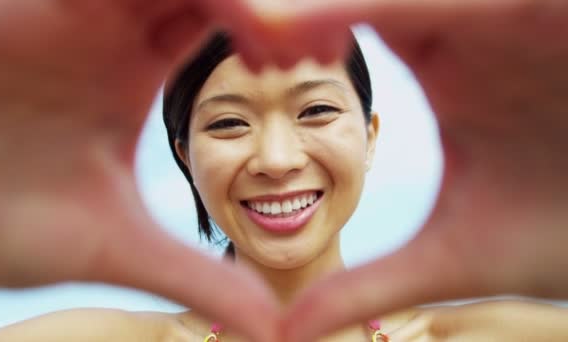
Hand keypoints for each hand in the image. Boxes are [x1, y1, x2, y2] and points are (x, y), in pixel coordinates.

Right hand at [0, 1, 279, 340]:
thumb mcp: (110, 246)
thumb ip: (193, 276)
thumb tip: (272, 327)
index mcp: (134, 65)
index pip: (223, 17)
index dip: (273, 30)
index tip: (307, 65)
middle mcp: (107, 24)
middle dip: (257, 5)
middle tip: (299, 45)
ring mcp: (67, 7)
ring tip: (265, 39)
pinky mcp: (18, 3)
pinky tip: (193, 14)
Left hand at [275, 1, 567, 339]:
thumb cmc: (564, 229)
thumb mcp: (457, 254)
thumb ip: (371, 281)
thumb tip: (288, 331)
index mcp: (449, 62)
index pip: (357, 17)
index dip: (301, 26)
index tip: (253, 58)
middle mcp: (480, 26)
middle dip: (322, 5)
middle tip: (248, 21)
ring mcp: (523, 13)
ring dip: (368, 0)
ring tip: (273, 21)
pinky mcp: (563, 10)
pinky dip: (448, 1)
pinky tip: (391, 16)